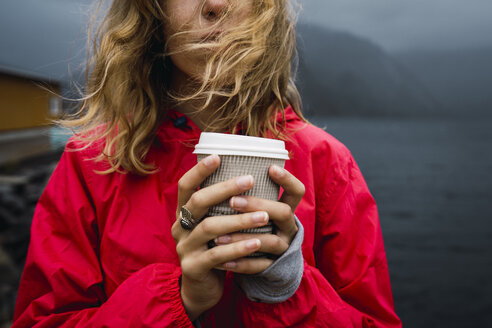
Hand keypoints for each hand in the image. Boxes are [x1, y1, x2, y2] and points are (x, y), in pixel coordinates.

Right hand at [171, 155, 271, 320]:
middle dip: (225, 189)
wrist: (201, 288)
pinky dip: (239, 248)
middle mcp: (179, 227)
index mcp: (183, 213)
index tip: (218, 157)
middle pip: (198, 202)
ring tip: (263, 216)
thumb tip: (247, 176)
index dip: (199, 171)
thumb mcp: (213, 225)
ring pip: (210, 228)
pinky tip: (258, 244)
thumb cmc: (213, 248)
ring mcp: (184, 248)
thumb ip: (221, 207)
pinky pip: (217, 255)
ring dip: (239, 220)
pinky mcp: (193, 267)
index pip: (185, 186)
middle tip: (249, 180)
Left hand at [214, 164, 304, 272]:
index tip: (270, 167)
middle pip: (282, 212)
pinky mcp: (273, 267)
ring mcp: (283, 248)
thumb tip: (219, 165)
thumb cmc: (254, 228)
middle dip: (258, 205)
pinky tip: (222, 262)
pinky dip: (240, 264)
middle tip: (232, 201)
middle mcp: (288, 227)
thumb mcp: (258, 210)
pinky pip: (259, 266)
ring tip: (218, 237)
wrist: (265, 265)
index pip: (296, 191)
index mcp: (286, 210)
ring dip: (242, 237)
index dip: (287, 179)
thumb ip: (248, 194)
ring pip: (269, 241)